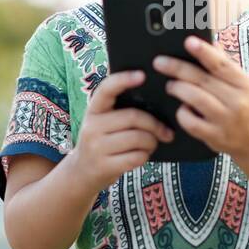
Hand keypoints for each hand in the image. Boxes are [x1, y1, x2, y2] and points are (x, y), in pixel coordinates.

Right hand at [68, 70, 173, 190]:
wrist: (81, 173)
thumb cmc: (102, 141)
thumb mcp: (103, 122)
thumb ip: (120, 110)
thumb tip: (153, 98)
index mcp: (93, 110)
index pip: (106, 89)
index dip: (124, 80)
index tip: (142, 75)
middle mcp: (91, 127)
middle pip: (133, 117)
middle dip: (155, 124)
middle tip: (166, 131)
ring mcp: (96, 148)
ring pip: (138, 138)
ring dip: (152, 142)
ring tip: (153, 143)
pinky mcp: (104, 167)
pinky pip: (136, 157)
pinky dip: (145, 156)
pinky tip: (144, 155)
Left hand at [153, 36, 248, 161]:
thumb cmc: (248, 106)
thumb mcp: (245, 84)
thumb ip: (227, 66)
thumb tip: (211, 44)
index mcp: (245, 84)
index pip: (222, 64)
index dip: (204, 52)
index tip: (188, 42)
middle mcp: (238, 101)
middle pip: (203, 80)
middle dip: (178, 68)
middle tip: (160, 62)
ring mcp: (226, 120)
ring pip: (195, 98)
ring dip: (178, 88)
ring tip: (170, 85)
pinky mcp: (215, 137)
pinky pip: (190, 122)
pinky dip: (182, 113)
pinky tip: (182, 109)